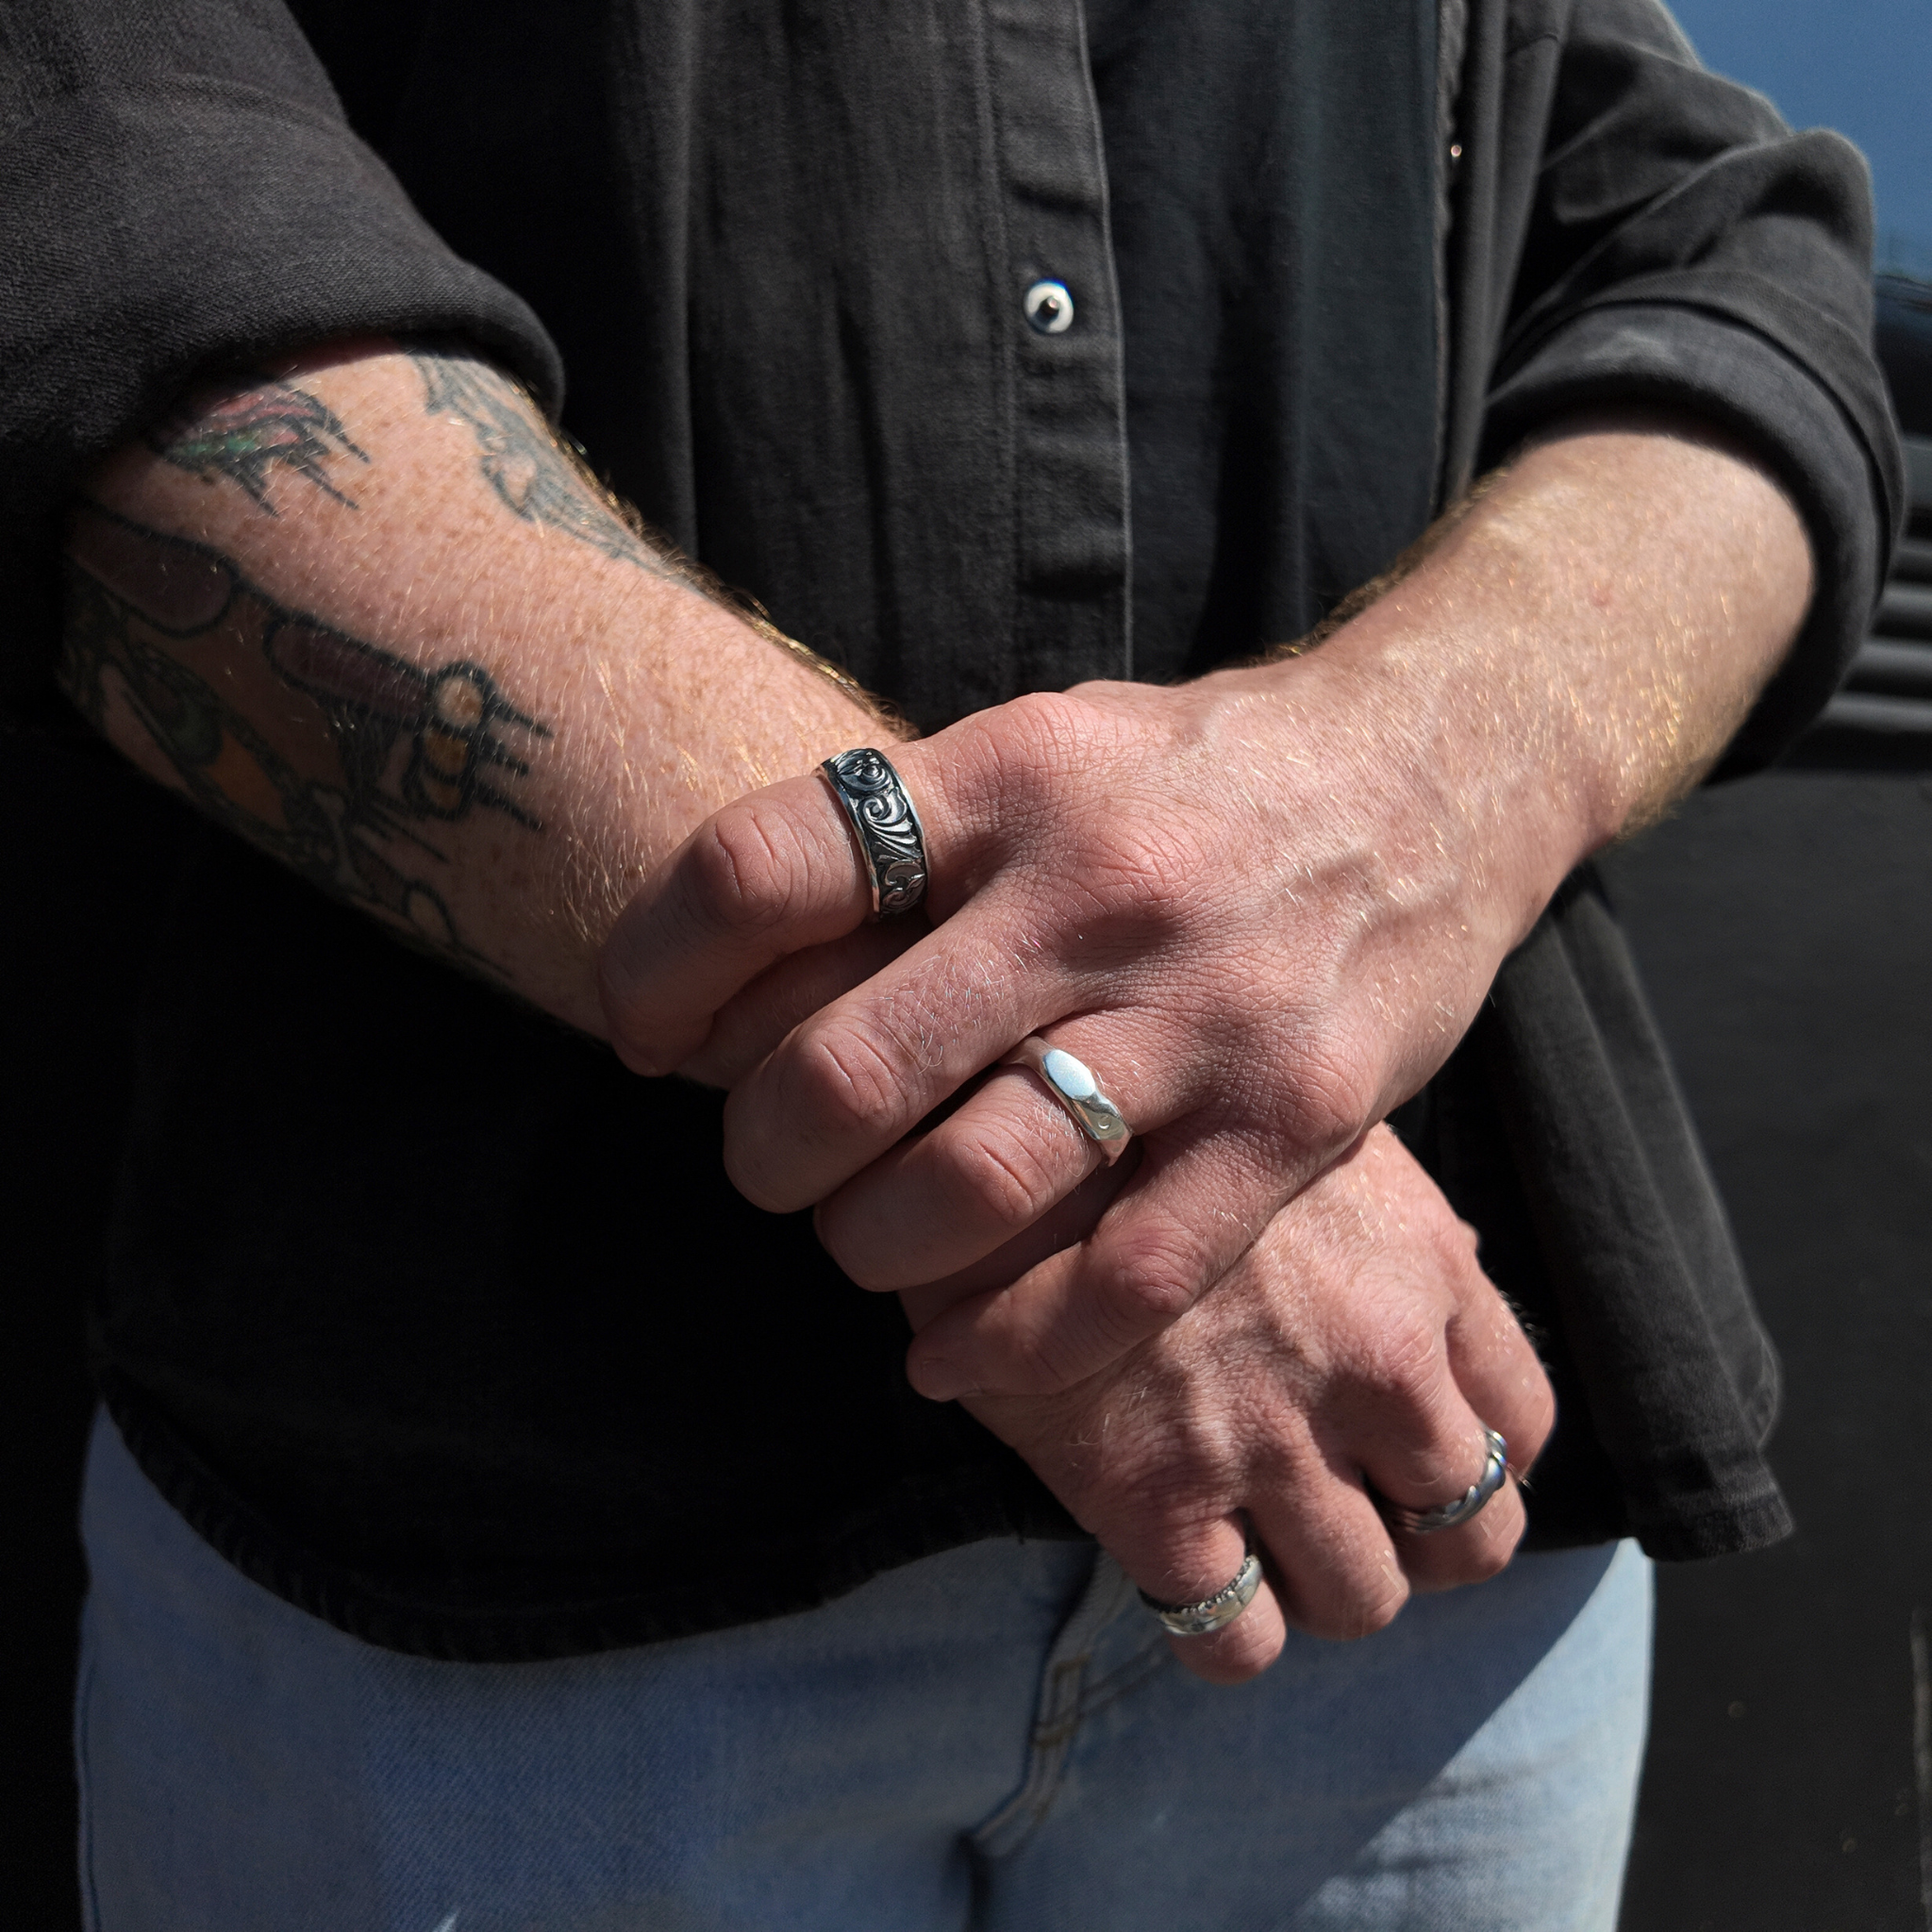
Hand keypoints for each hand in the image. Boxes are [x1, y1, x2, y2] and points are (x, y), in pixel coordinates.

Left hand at [597, 420, 1810, 1403]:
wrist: (1429, 776)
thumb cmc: (1193, 774)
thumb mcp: (1044, 741)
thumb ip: (908, 831)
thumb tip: (729, 948)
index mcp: (1005, 779)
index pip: (762, 868)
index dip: (656, 967)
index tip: (639, 1032)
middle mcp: (1093, 892)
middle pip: (843, 1068)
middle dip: (759, 1150)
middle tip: (762, 1162)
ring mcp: (1199, 1016)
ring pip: (971, 1188)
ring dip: (869, 1248)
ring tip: (860, 1242)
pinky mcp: (1288, 1123)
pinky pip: (1120, 1278)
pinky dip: (1007, 1345)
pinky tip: (945, 1358)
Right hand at [903, 1126, 1554, 1682]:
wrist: (1019, 1127)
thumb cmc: (1160, 1114)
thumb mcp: (1309, 1135)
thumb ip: (1388, 1226)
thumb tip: (1438, 1275)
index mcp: (1423, 1270)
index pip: (1517, 1423)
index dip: (1474, 1462)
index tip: (1417, 1463)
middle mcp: (1374, 1367)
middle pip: (1469, 1538)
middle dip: (1414, 1546)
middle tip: (1351, 1521)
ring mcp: (1270, 1440)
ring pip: (1360, 1600)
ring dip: (1320, 1590)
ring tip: (1261, 1550)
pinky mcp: (1156, 1496)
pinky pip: (1232, 1636)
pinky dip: (1220, 1630)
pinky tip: (1184, 1578)